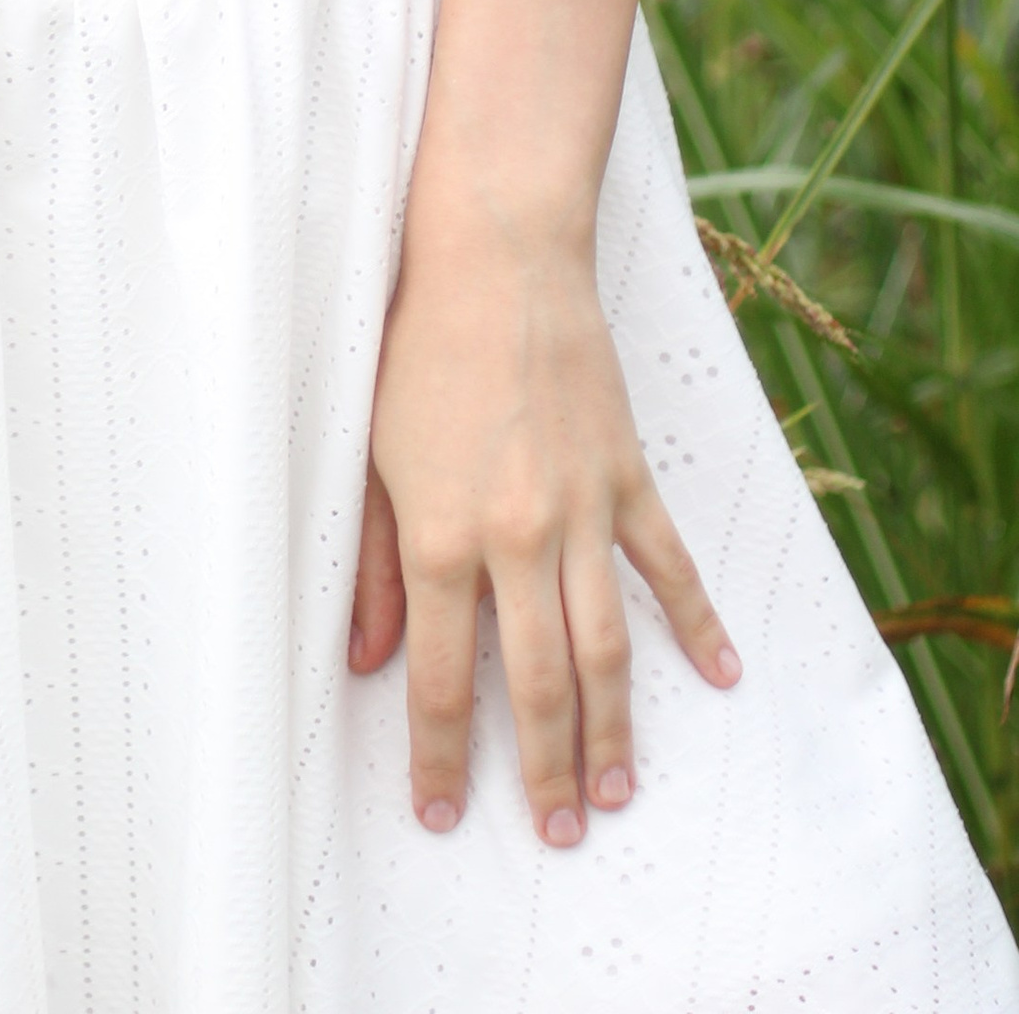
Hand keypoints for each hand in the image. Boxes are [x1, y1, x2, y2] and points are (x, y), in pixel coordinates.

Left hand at [351, 225, 739, 846]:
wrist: (494, 256)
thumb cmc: (414, 346)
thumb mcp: (371, 457)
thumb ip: (369, 563)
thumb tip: (368, 659)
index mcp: (440, 535)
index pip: (443, 679)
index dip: (443, 758)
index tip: (444, 815)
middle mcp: (515, 537)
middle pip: (536, 686)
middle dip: (545, 770)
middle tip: (556, 833)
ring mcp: (581, 510)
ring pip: (606, 647)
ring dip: (615, 729)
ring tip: (617, 794)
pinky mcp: (626, 475)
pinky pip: (669, 565)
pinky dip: (699, 623)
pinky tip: (721, 676)